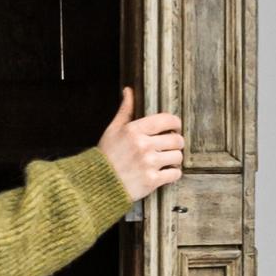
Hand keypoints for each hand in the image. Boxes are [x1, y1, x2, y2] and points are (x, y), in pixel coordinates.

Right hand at [97, 85, 182, 200]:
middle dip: (176, 143)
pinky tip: (165, 172)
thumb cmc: (106, 156)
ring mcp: (148, 164)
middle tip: (170, 146)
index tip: (174, 128)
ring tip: (167, 160)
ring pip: (178, 157)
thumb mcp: (112, 130)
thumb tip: (128, 91)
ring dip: (175, 159)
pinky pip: (175, 174)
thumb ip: (125, 111)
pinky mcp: (152, 181)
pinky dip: (173, 174)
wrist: (97, 184)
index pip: (168, 120)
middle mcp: (143, 146)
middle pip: (177, 140)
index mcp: (134, 130)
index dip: (175, 124)